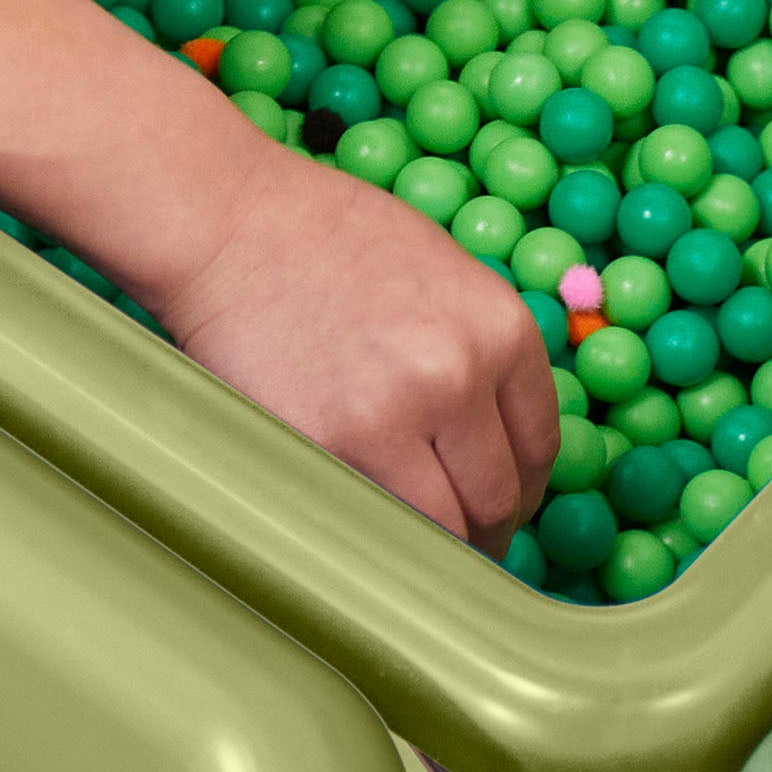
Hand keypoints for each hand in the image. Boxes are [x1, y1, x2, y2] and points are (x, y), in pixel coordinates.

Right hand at [148, 141, 557, 552]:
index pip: (540, 443)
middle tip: (465, 540)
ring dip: (438, 546)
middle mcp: (459, 375)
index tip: (504, 501)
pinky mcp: (330, 446)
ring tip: (420, 545)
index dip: (524, 485)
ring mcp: (394, 416)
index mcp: (500, 329)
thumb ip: (482, 348)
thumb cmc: (329, 237)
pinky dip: (381, 534)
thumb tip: (501, 434)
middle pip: (498, 495)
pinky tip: (371, 526)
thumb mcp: (444, 272)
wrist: (231, 224)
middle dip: (486, 528)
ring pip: (444, 526)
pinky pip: (377, 519)